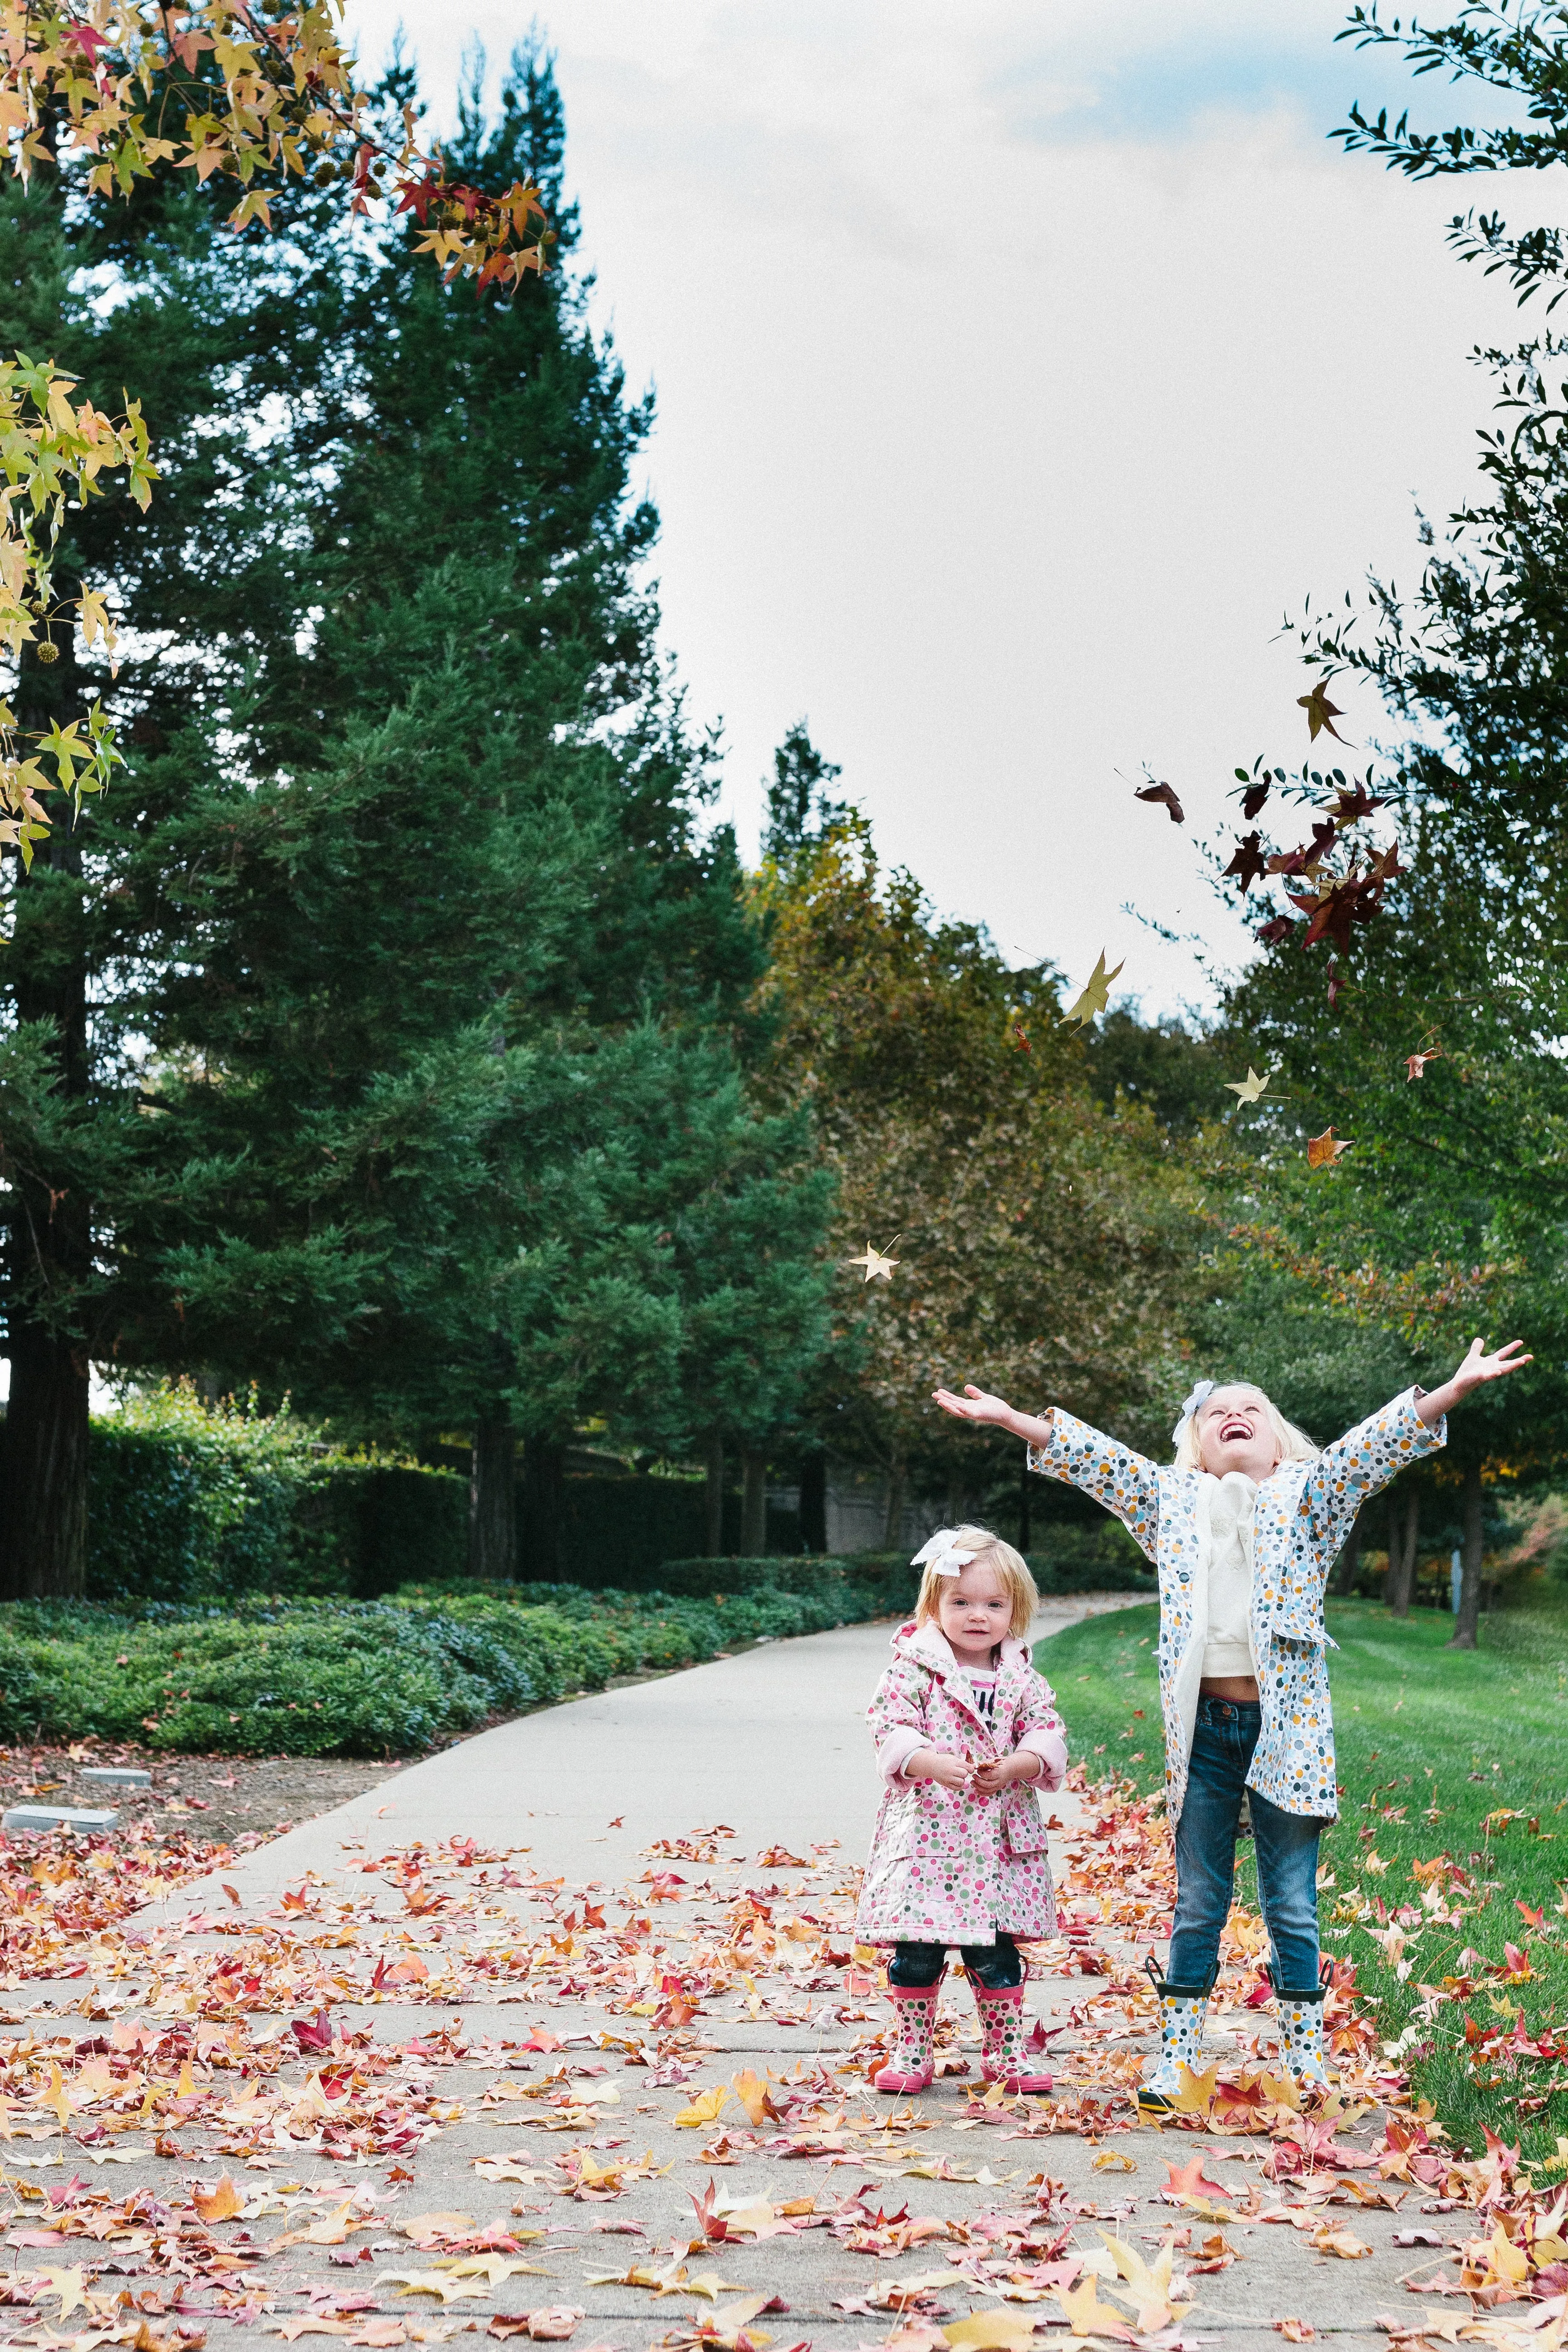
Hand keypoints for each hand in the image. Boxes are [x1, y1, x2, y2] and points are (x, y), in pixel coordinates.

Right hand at [906, 1749, 974, 1789]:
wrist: (931, 1765)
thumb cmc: (943, 1760)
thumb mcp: (953, 1758)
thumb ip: (963, 1763)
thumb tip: (974, 1767)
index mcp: (953, 1762)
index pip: (967, 1767)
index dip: (971, 1768)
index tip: (969, 1768)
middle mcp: (950, 1770)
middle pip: (965, 1774)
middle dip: (965, 1773)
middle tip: (960, 1771)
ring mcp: (948, 1778)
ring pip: (961, 1782)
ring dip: (961, 1780)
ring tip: (957, 1776)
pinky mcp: (946, 1784)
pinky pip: (957, 1788)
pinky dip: (959, 1786)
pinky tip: (956, 1781)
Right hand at [932, 1383, 1015, 1426]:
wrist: (1006, 1414)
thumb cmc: (996, 1407)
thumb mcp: (984, 1397)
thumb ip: (975, 1393)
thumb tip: (965, 1386)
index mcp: (970, 1406)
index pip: (955, 1401)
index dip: (946, 1396)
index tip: (938, 1391)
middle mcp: (969, 1411)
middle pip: (953, 1405)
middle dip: (943, 1400)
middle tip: (933, 1394)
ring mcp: (974, 1414)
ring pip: (958, 1411)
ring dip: (949, 1406)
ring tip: (939, 1401)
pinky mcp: (980, 1415)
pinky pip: (970, 1413)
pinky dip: (963, 1410)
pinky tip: (957, 1405)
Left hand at [971, 1753, 1040, 1793]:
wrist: (1012, 1768)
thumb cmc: (1003, 1763)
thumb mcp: (996, 1760)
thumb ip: (987, 1762)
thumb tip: (978, 1764)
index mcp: (1000, 1772)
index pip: (989, 1775)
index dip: (981, 1773)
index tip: (977, 1769)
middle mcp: (1000, 1781)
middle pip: (988, 1785)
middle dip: (978, 1781)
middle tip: (973, 1776)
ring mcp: (999, 1786)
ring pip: (988, 1790)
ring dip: (978, 1788)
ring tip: (972, 1782)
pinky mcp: (997, 1788)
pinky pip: (990, 1793)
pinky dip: (983, 1793)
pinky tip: (977, 1790)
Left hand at [1417, 1336, 1533, 1424]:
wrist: (1460, 1383)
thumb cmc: (1468, 1371)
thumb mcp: (1473, 1356)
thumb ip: (1477, 1348)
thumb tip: (1479, 1339)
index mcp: (1491, 1362)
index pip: (1504, 1353)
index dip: (1512, 1347)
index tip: (1521, 1341)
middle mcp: (1493, 1368)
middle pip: (1509, 1363)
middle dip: (1520, 1360)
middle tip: (1531, 1356)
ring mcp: (1488, 1373)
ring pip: (1503, 1370)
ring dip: (1512, 1366)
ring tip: (1521, 1361)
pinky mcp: (1481, 1377)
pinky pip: (1489, 1376)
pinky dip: (1493, 1374)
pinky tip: (1497, 1371)